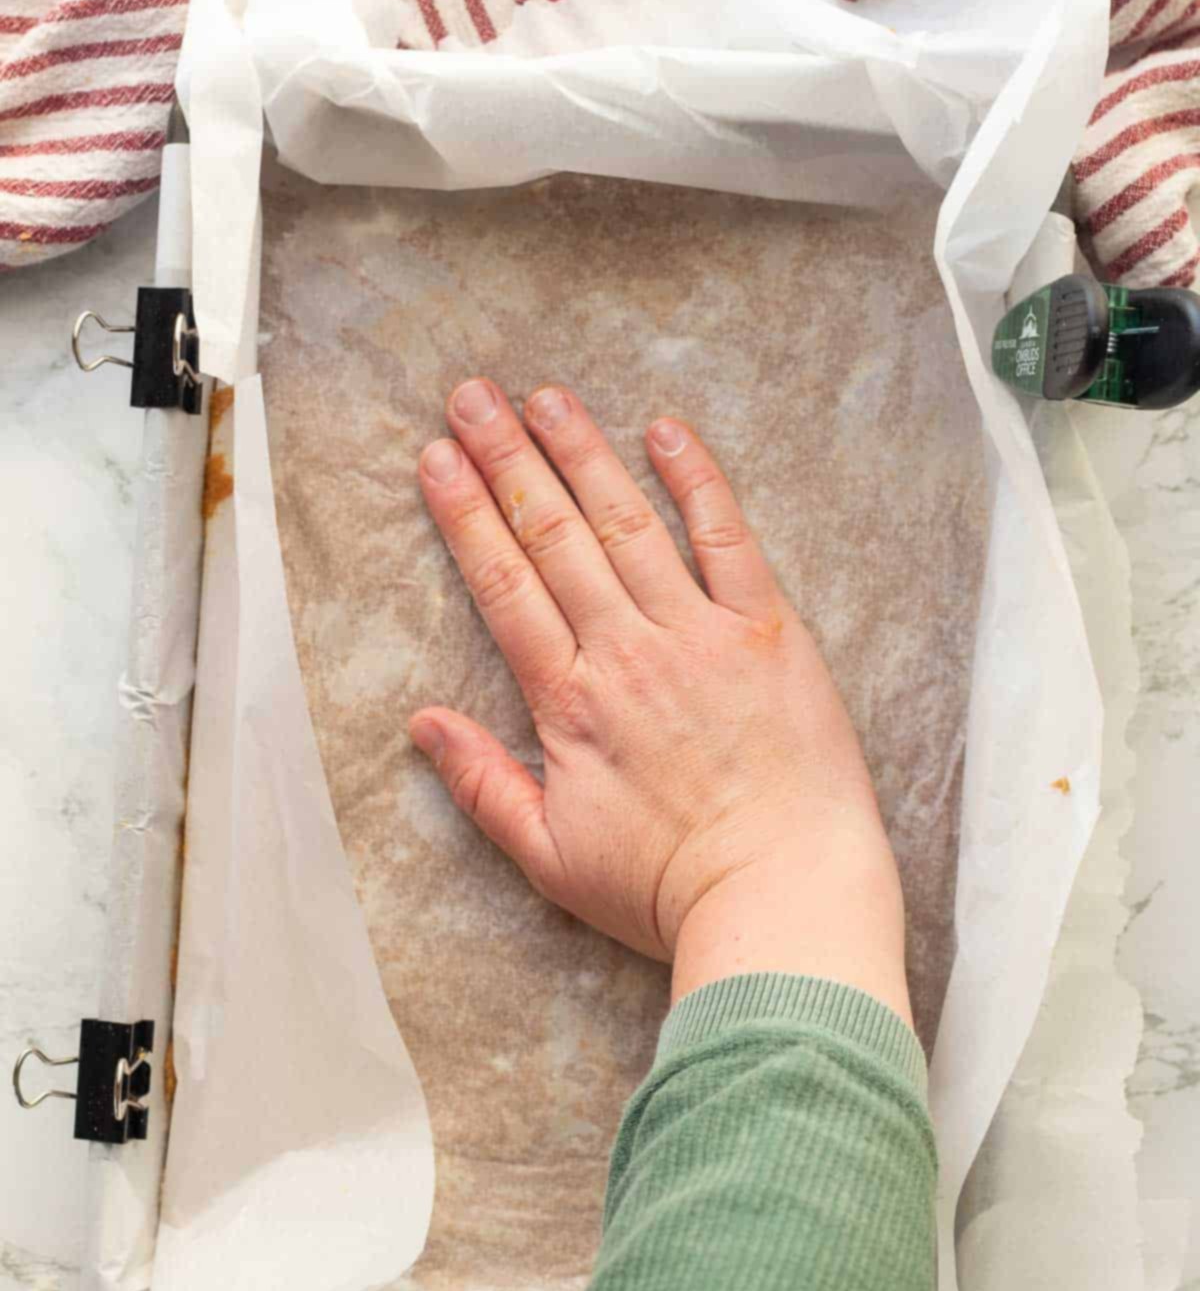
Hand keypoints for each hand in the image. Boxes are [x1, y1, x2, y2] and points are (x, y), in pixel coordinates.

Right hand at [410, 378, 909, 1021]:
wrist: (780, 895)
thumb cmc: (668, 888)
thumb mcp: (550, 857)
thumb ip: (483, 784)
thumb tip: (422, 724)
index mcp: (570, 703)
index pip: (505, 586)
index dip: (466, 514)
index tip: (436, 458)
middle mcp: (627, 652)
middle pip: (554, 536)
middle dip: (508, 458)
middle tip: (472, 395)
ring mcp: (700, 634)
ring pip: (628, 523)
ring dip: (583, 453)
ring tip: (544, 396)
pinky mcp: (768, 632)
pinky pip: (728, 539)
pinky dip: (696, 481)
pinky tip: (665, 431)